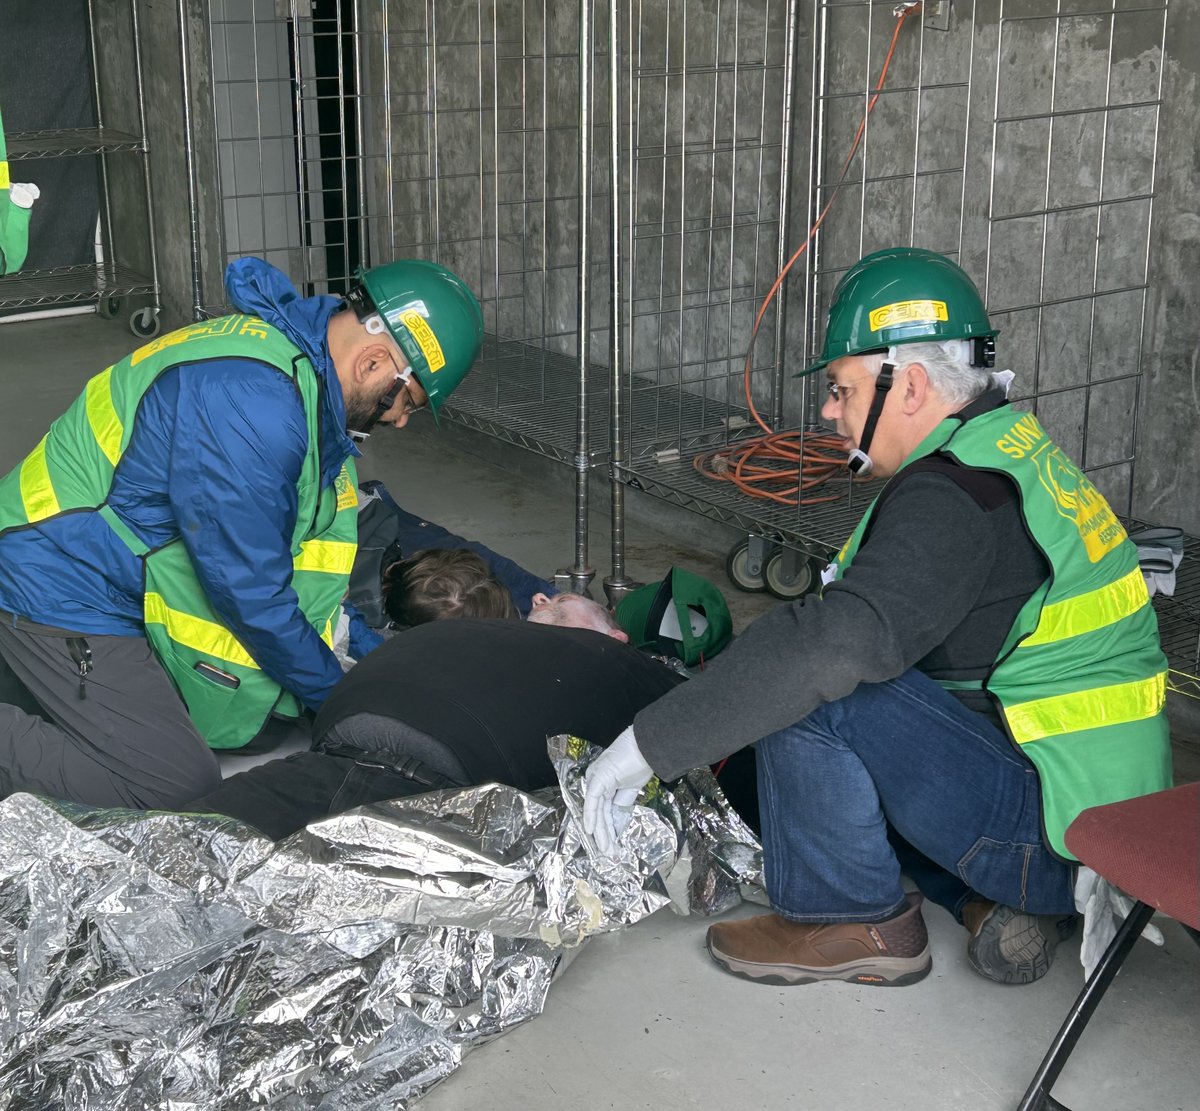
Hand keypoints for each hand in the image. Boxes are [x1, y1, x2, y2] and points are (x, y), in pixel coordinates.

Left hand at [583, 726, 653, 854]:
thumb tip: (618, 820)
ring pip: (596, 810)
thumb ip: (622, 801)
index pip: (602, 809)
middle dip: (603, 834)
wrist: (649, 746)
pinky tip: (591, 831)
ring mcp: (596, 779)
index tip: (609, 844)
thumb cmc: (643, 761)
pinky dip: (591, 816)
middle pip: (599, 812)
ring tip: (604, 849)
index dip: (605, 827)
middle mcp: (596, 780)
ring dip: (600, 831)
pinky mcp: (598, 778)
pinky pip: (593, 801)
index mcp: (604, 782)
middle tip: (607, 852)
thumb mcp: (632, 787)